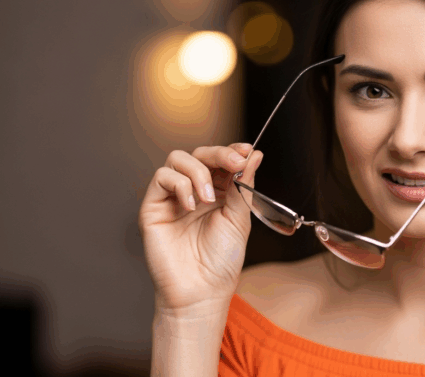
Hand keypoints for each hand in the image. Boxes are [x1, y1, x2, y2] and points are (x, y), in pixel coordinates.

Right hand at [139, 143, 262, 314]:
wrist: (202, 290)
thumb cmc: (221, 261)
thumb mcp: (240, 218)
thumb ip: (244, 185)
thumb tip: (254, 154)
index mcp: (219, 193)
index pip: (221, 160)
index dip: (232, 150)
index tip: (245, 150)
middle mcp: (195, 191)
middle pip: (200, 154)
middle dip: (219, 154)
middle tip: (234, 163)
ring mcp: (173, 198)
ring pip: (178, 159)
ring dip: (199, 172)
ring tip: (210, 198)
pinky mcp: (153, 207)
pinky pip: (162, 178)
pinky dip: (180, 185)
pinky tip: (192, 206)